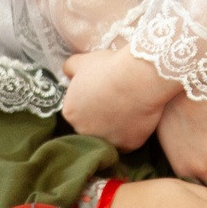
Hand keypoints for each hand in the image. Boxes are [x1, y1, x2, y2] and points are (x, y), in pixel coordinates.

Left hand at [58, 48, 177, 151]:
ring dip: (115, 127)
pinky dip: (133, 132)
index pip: (76, 111)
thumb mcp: (82, 61)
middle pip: (90, 126)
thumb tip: (67, 73)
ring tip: (127, 108)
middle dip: (99, 117)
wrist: (139, 78)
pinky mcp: (128, 146)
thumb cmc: (108, 68)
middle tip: (114, 100)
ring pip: (109, 136)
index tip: (100, 93)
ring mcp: (106, 141)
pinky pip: (128, 141)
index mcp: (70, 114)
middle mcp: (84, 132)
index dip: (88, 101)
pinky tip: (138, 117)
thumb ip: (69, 68)